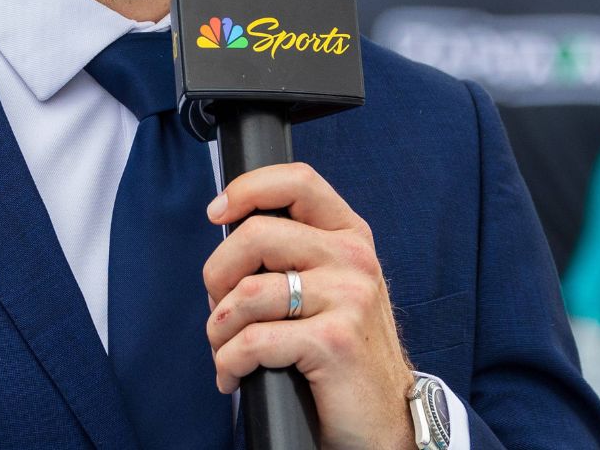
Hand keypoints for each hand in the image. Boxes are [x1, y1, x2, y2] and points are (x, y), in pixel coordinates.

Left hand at [204, 163, 416, 449]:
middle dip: (217, 277)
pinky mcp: (335, 341)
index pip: (298, 181)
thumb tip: (227, 234)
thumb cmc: (343, 353)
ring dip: (219, 330)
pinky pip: (253, 341)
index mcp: (350, 237)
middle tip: (220, 311)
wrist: (383, 418)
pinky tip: (235, 376)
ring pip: (247, 294)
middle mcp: (354, 259)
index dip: (247, 189)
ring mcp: (349, 298)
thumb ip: (293, 254)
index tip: (216, 213)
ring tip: (227, 351)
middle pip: (255, 236)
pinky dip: (230, 363)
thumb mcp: (330, 288)